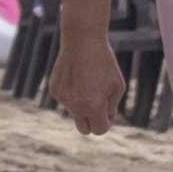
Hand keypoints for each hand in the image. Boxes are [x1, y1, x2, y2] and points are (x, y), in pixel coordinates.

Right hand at [48, 0, 124, 135]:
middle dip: (92, 122)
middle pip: (84, 129)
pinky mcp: (55, 90)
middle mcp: (75, 106)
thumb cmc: (104, 63)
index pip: (99, 130)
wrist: (82, 41)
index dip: (106, 123)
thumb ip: (112, 106)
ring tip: (88, 82)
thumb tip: (105, 117)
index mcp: (93, 106)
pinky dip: (72, 94)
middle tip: (98, 108)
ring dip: (82, 104)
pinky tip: (76, 77)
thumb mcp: (117, 86)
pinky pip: (65, 99)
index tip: (108, 113)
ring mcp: (63, 99)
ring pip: (74, 112)